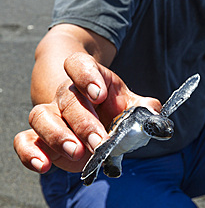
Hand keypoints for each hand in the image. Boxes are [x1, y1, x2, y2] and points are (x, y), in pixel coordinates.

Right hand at [14, 52, 160, 172]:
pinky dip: (30, 152)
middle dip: (84, 121)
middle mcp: (67, 94)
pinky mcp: (40, 137)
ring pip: (41, 116)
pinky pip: (24, 140)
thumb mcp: (129, 104)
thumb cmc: (111, 108)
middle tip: (99, 142)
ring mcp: (51, 114)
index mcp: (90, 78)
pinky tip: (44, 165)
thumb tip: (155, 112)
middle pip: (68, 98)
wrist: (92, 117)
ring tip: (76, 152)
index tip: (98, 94)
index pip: (79, 65)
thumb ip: (143, 107)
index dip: (86, 76)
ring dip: (58, 135)